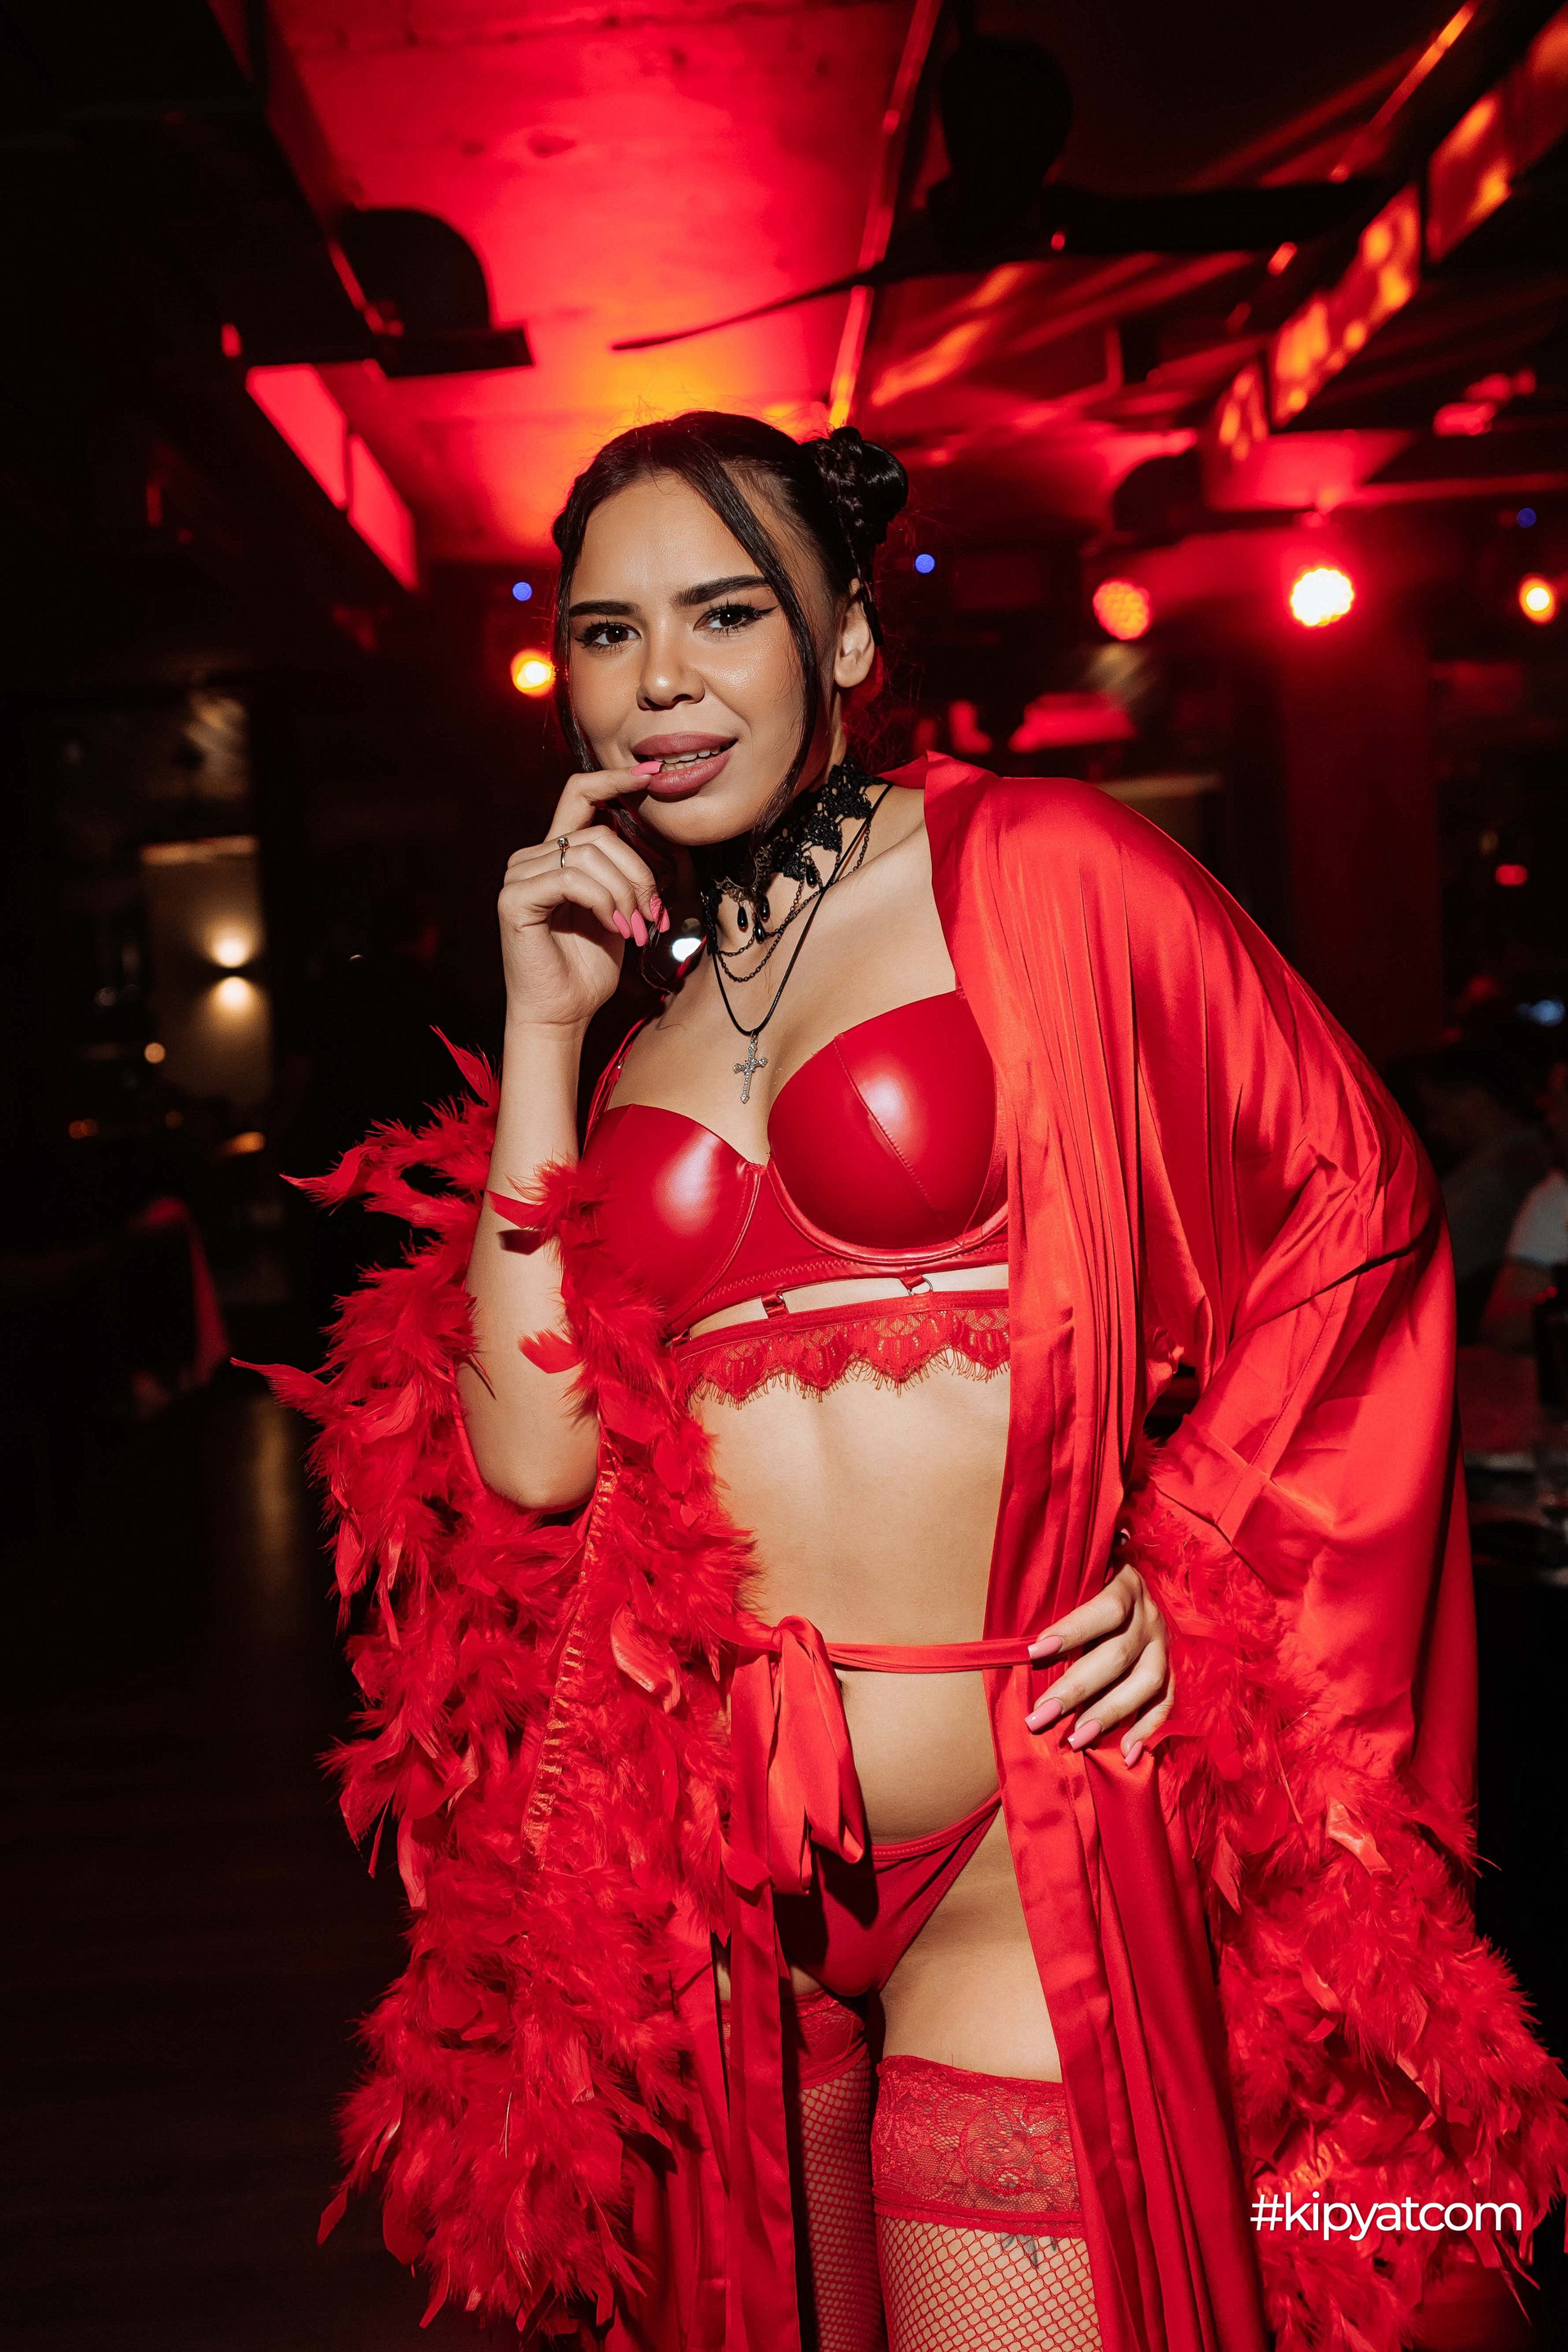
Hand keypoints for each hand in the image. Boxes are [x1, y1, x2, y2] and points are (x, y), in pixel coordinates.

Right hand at [497, 763, 668, 1032]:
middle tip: (652, 914)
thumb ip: (623, 872)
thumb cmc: (588, 967)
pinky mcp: (515, 898)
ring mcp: (520, 875)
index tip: (649, 774)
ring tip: (634, 927)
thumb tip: (654, 841)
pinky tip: (613, 926)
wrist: (563, 1013)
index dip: (613, 779)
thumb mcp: (617, 910)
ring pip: (590, 855)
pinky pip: (572, 878)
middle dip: (638, 873)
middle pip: (600, 834)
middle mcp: (532, 857)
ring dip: (625, 892)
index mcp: (555, 854)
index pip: (579, 795)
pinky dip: (603, 901)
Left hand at [1022, 1560, 1171, 1767]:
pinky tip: (1125, 1753)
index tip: (1033, 1653)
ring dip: (1109, 1713)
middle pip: (1117, 1655)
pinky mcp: (1173, 1670)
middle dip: (1075, 1689)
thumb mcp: (1077, 1580)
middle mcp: (1150, 1616)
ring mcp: (1163, 1645)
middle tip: (1039, 1717)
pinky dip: (1147, 1729)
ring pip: (1145, 1683)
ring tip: (1076, 1739)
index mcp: (1126, 1585)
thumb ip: (1057, 1597)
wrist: (1133, 1587)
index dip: (1071, 1630)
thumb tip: (1023, 1636)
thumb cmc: (1085, 1585)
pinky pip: (1165, 1703)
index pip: (1105, 1609)